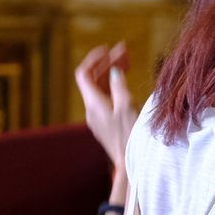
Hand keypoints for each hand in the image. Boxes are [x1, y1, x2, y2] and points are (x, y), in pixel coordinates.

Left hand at [75, 43, 137, 170]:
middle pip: (94, 79)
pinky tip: (127, 84)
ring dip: (112, 74)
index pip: (84, 73)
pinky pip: (106, 98)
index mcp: (93, 102)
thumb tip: (114, 71)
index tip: (108, 49)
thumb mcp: (127, 106)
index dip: (94, 58)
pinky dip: (114, 86)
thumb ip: (119, 86)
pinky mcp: (106, 123)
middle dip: (108, 64)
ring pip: (101, 88)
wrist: (129, 164)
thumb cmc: (129, 136)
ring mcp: (98, 117)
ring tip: (128, 62)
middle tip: (125, 52)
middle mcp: (92, 109)